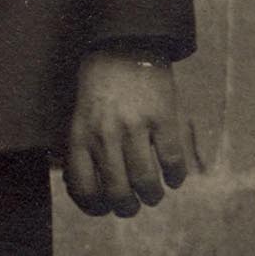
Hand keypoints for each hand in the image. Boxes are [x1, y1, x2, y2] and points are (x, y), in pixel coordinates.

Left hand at [63, 52, 207, 216]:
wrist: (124, 46)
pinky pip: (172, 160)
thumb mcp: (79, 117)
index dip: (95, 208)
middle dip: (127, 208)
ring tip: (153, 195)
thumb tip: (84, 192)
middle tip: (133, 206)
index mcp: (80, 136)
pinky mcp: (163, 117)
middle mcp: (105, 135)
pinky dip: (175, 176)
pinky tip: (174, 177)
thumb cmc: (100, 88)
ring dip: (152, 196)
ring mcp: (135, 126)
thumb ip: (81, 152)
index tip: (105, 209)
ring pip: (146, 181)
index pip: (84, 189)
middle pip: (117, 192)